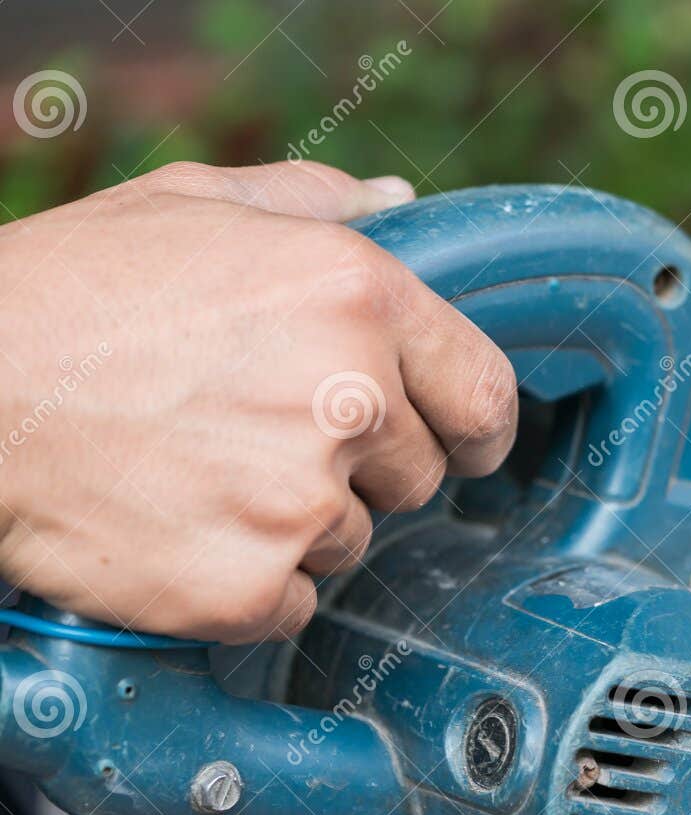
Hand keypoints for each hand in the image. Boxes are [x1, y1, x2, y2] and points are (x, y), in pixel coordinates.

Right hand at [0, 161, 516, 643]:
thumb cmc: (71, 292)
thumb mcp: (194, 206)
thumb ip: (316, 203)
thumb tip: (405, 204)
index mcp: (355, 295)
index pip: (485, 392)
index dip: (478, 427)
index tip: (464, 444)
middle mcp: (348, 401)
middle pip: (418, 476)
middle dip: (364, 468)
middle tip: (262, 436)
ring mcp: (299, 503)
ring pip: (352, 542)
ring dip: (298, 523)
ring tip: (202, 470)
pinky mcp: (249, 587)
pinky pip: (297, 602)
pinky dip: (252, 582)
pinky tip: (185, 527)